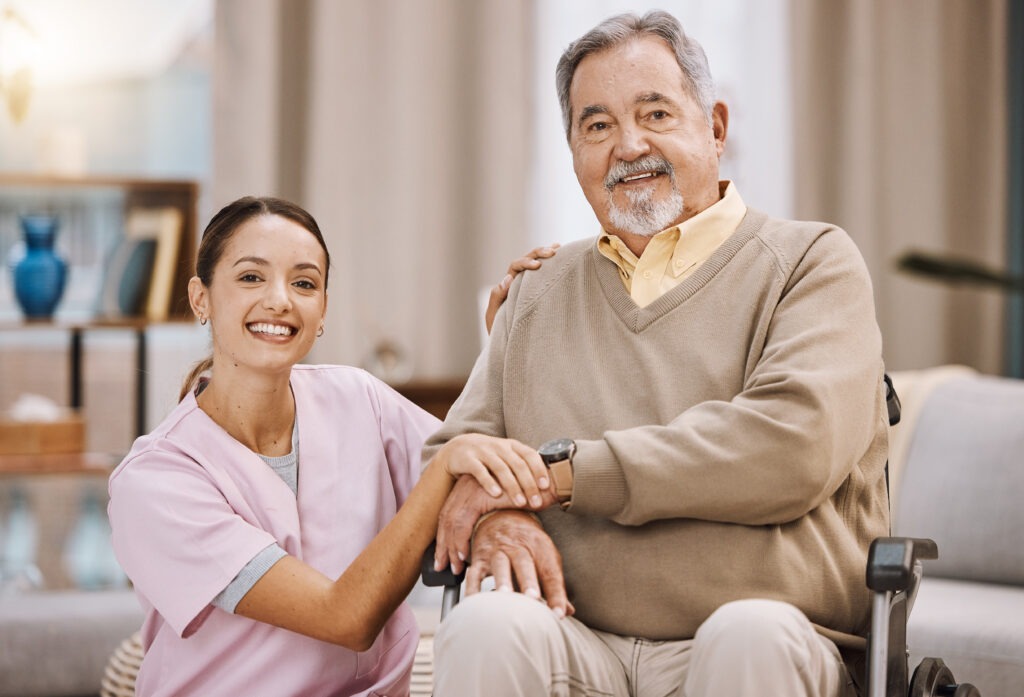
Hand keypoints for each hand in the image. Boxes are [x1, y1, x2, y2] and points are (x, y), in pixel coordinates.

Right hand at [433, 433, 548, 507]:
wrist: (457, 448)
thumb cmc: (489, 457)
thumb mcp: (506, 456)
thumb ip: (522, 465)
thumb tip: (546, 485)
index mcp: (512, 445)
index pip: (530, 455)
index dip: (539, 470)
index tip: (546, 486)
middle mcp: (499, 446)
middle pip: (518, 465)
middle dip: (529, 484)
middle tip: (536, 502)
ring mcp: (483, 451)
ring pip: (501, 468)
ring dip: (513, 486)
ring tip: (520, 503)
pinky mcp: (468, 459)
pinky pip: (480, 471)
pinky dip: (489, 482)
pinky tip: (496, 494)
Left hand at [435, 473, 558, 573]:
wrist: (546, 482)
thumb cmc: (529, 495)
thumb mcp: (503, 505)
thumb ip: (490, 517)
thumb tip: (482, 541)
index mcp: (469, 487)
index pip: (450, 515)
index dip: (445, 537)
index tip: (443, 556)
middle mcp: (466, 486)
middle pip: (446, 519)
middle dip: (443, 545)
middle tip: (441, 566)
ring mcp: (471, 489)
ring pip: (451, 522)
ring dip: (451, 547)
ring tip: (454, 567)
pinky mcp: (479, 496)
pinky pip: (463, 523)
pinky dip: (461, 541)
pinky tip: (464, 556)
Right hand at [466, 510, 572, 617]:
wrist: (502, 516)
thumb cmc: (528, 543)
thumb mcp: (545, 557)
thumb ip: (554, 586)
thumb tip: (567, 611)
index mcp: (540, 547)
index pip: (551, 572)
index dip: (557, 593)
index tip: (559, 613)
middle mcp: (519, 546)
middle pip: (525, 563)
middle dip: (529, 581)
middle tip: (533, 598)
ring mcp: (498, 551)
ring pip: (500, 564)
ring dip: (502, 580)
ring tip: (504, 596)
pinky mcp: (480, 557)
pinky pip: (475, 572)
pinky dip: (473, 587)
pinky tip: (474, 602)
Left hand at [484, 244, 558, 333]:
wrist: (508, 346)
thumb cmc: (500, 332)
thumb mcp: (494, 315)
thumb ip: (497, 297)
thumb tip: (508, 278)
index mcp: (507, 286)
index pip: (515, 267)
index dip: (526, 263)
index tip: (538, 266)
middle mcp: (517, 282)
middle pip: (527, 260)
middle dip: (538, 253)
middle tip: (553, 251)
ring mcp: (529, 286)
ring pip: (536, 263)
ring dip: (546, 254)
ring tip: (559, 248)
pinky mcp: (539, 291)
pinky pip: (545, 274)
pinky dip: (552, 264)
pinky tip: (563, 256)